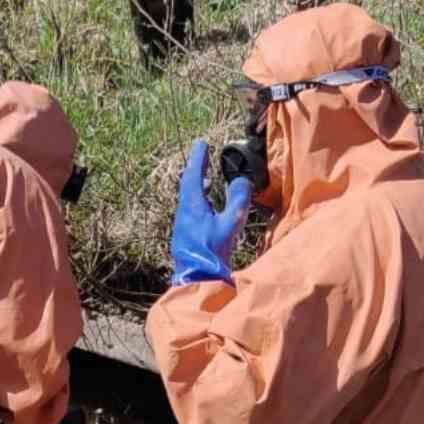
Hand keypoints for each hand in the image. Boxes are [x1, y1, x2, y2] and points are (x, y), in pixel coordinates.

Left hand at [169, 140, 253, 286]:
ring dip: (197, 185)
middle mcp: (184, 212)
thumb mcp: (231, 224)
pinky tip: (206, 208)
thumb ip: (238, 200)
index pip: (194, 175)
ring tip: (207, 179)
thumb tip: (241, 180)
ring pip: (188, 198)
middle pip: (188, 184)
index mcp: (192, 206)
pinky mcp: (185, 236)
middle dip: (196, 169)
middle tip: (202, 156)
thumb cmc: (212, 252)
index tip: (202, 144)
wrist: (197, 279)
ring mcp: (183, 225)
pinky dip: (198, 200)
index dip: (198, 158)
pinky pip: (191, 209)